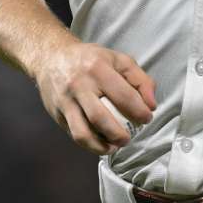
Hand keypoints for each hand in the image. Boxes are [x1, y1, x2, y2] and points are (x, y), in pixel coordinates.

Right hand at [31, 41, 156, 155]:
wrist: (51, 57)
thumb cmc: (90, 59)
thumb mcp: (118, 59)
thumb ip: (140, 79)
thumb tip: (151, 104)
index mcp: (97, 68)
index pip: (123, 95)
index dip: (139, 111)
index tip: (146, 118)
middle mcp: (79, 84)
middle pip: (100, 118)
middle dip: (119, 134)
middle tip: (129, 137)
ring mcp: (65, 101)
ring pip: (82, 133)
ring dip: (102, 146)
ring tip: (114, 146)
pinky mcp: (57, 113)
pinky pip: (74, 135)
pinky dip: (90, 145)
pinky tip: (101, 144)